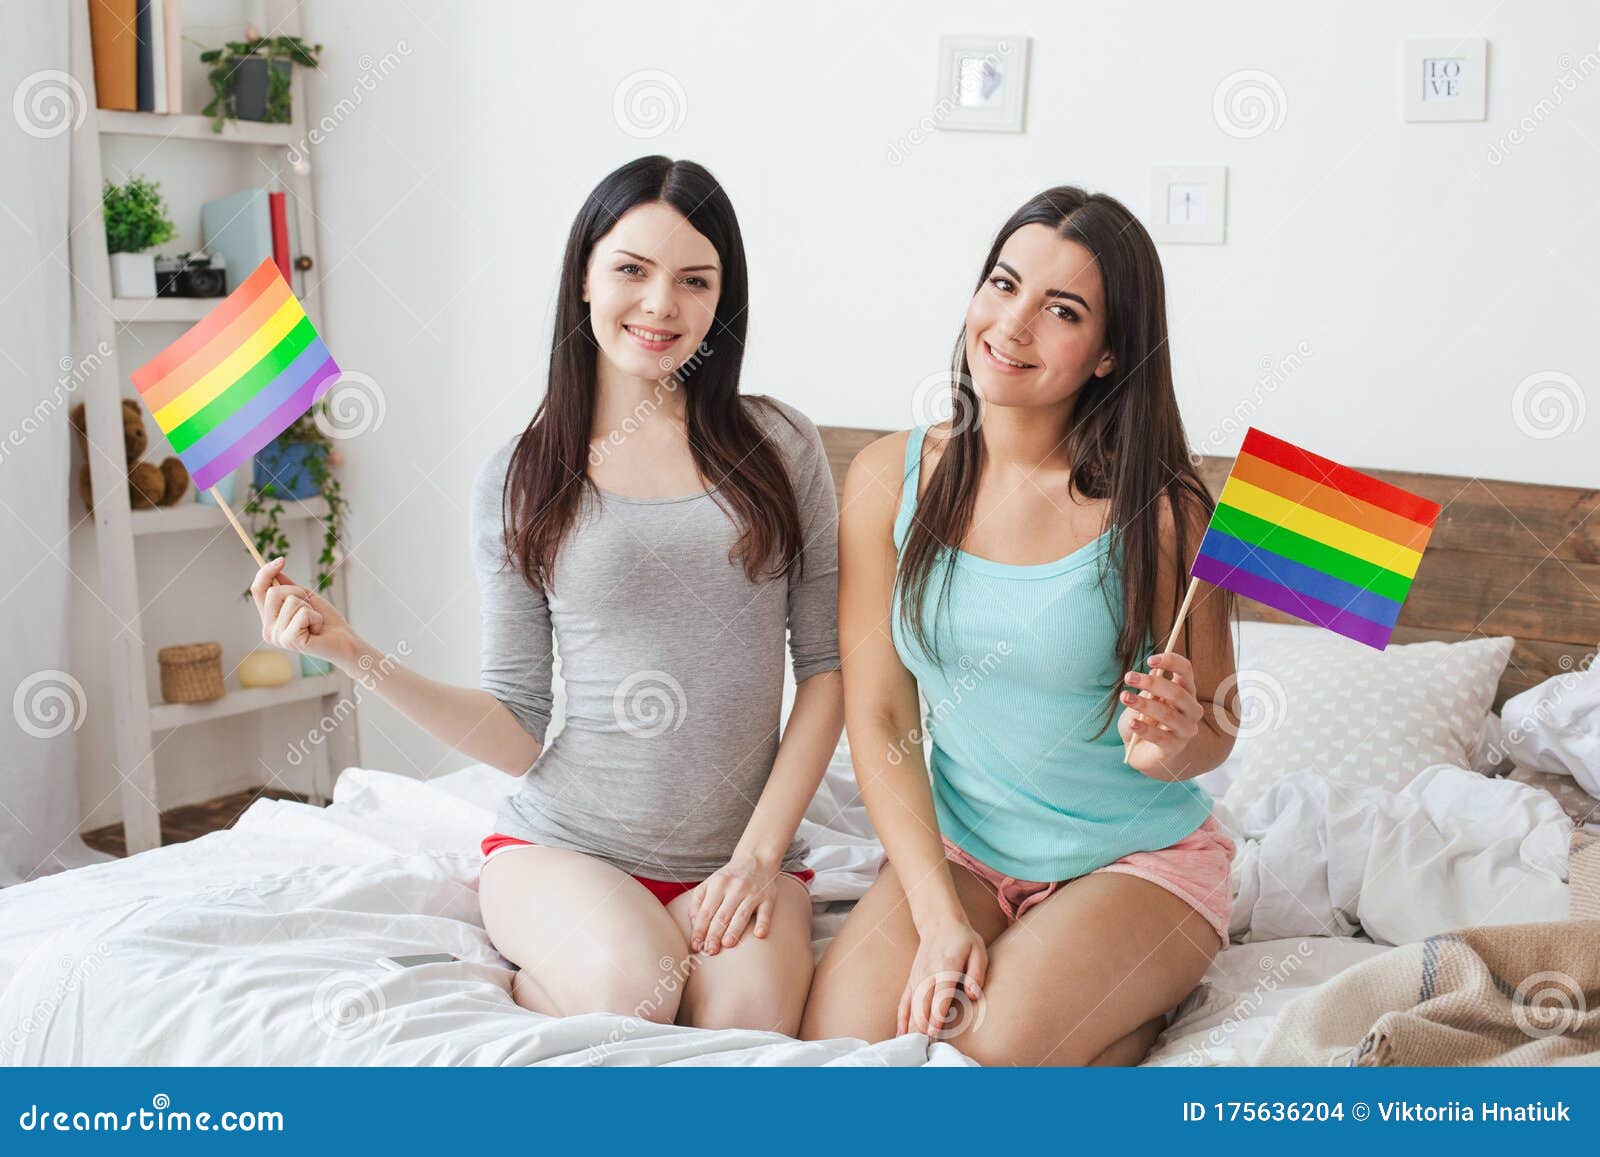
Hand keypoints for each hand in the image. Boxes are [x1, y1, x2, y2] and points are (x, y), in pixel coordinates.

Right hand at [249, 557, 356, 668]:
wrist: (344, 642)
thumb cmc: (326, 621)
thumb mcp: (305, 598)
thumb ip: (288, 587)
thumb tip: (275, 569)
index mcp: (269, 620)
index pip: (258, 591)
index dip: (266, 572)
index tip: (282, 559)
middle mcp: (269, 630)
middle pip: (273, 592)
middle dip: (297, 592)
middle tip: (310, 609)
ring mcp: (278, 637)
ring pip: (290, 601)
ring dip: (309, 607)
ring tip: (315, 621)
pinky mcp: (290, 641)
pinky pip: (301, 613)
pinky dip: (315, 616)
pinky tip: (317, 629)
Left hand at [687, 853, 779, 955]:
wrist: (756, 858)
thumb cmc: (729, 877)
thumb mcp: (709, 883)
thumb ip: (698, 902)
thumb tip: (694, 924)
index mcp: (718, 885)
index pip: (706, 911)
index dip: (700, 929)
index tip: (696, 945)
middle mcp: (735, 888)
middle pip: (722, 915)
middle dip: (714, 934)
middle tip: (709, 951)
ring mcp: (753, 893)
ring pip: (742, 914)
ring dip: (734, 930)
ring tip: (726, 945)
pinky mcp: (768, 897)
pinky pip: (766, 912)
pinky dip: (763, 923)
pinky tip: (759, 934)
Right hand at [898, 918, 986, 1038]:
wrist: (939, 922)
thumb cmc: (963, 939)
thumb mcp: (978, 950)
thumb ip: (976, 972)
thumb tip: (973, 995)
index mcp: (945, 968)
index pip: (939, 996)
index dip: (935, 1016)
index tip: (933, 1034)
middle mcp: (927, 975)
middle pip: (922, 1006)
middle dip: (922, 1029)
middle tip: (923, 1050)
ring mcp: (917, 979)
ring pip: (911, 1007)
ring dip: (911, 1028)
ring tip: (911, 1048)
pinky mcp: (911, 981)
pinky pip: (904, 1003)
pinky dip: (901, 1020)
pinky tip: (900, 1035)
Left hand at [1118, 651, 1203, 771]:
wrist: (1143, 753)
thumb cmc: (1143, 720)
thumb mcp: (1141, 701)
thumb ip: (1146, 692)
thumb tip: (1148, 680)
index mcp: (1185, 692)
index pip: (1186, 671)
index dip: (1171, 662)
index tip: (1150, 660)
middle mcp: (1191, 710)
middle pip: (1177, 692)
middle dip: (1152, 683)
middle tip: (1128, 677)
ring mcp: (1186, 730)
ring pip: (1168, 714)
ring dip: (1144, 704)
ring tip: (1125, 697)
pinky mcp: (1175, 748)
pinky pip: (1160, 737)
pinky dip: (1144, 729)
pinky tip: (1132, 723)